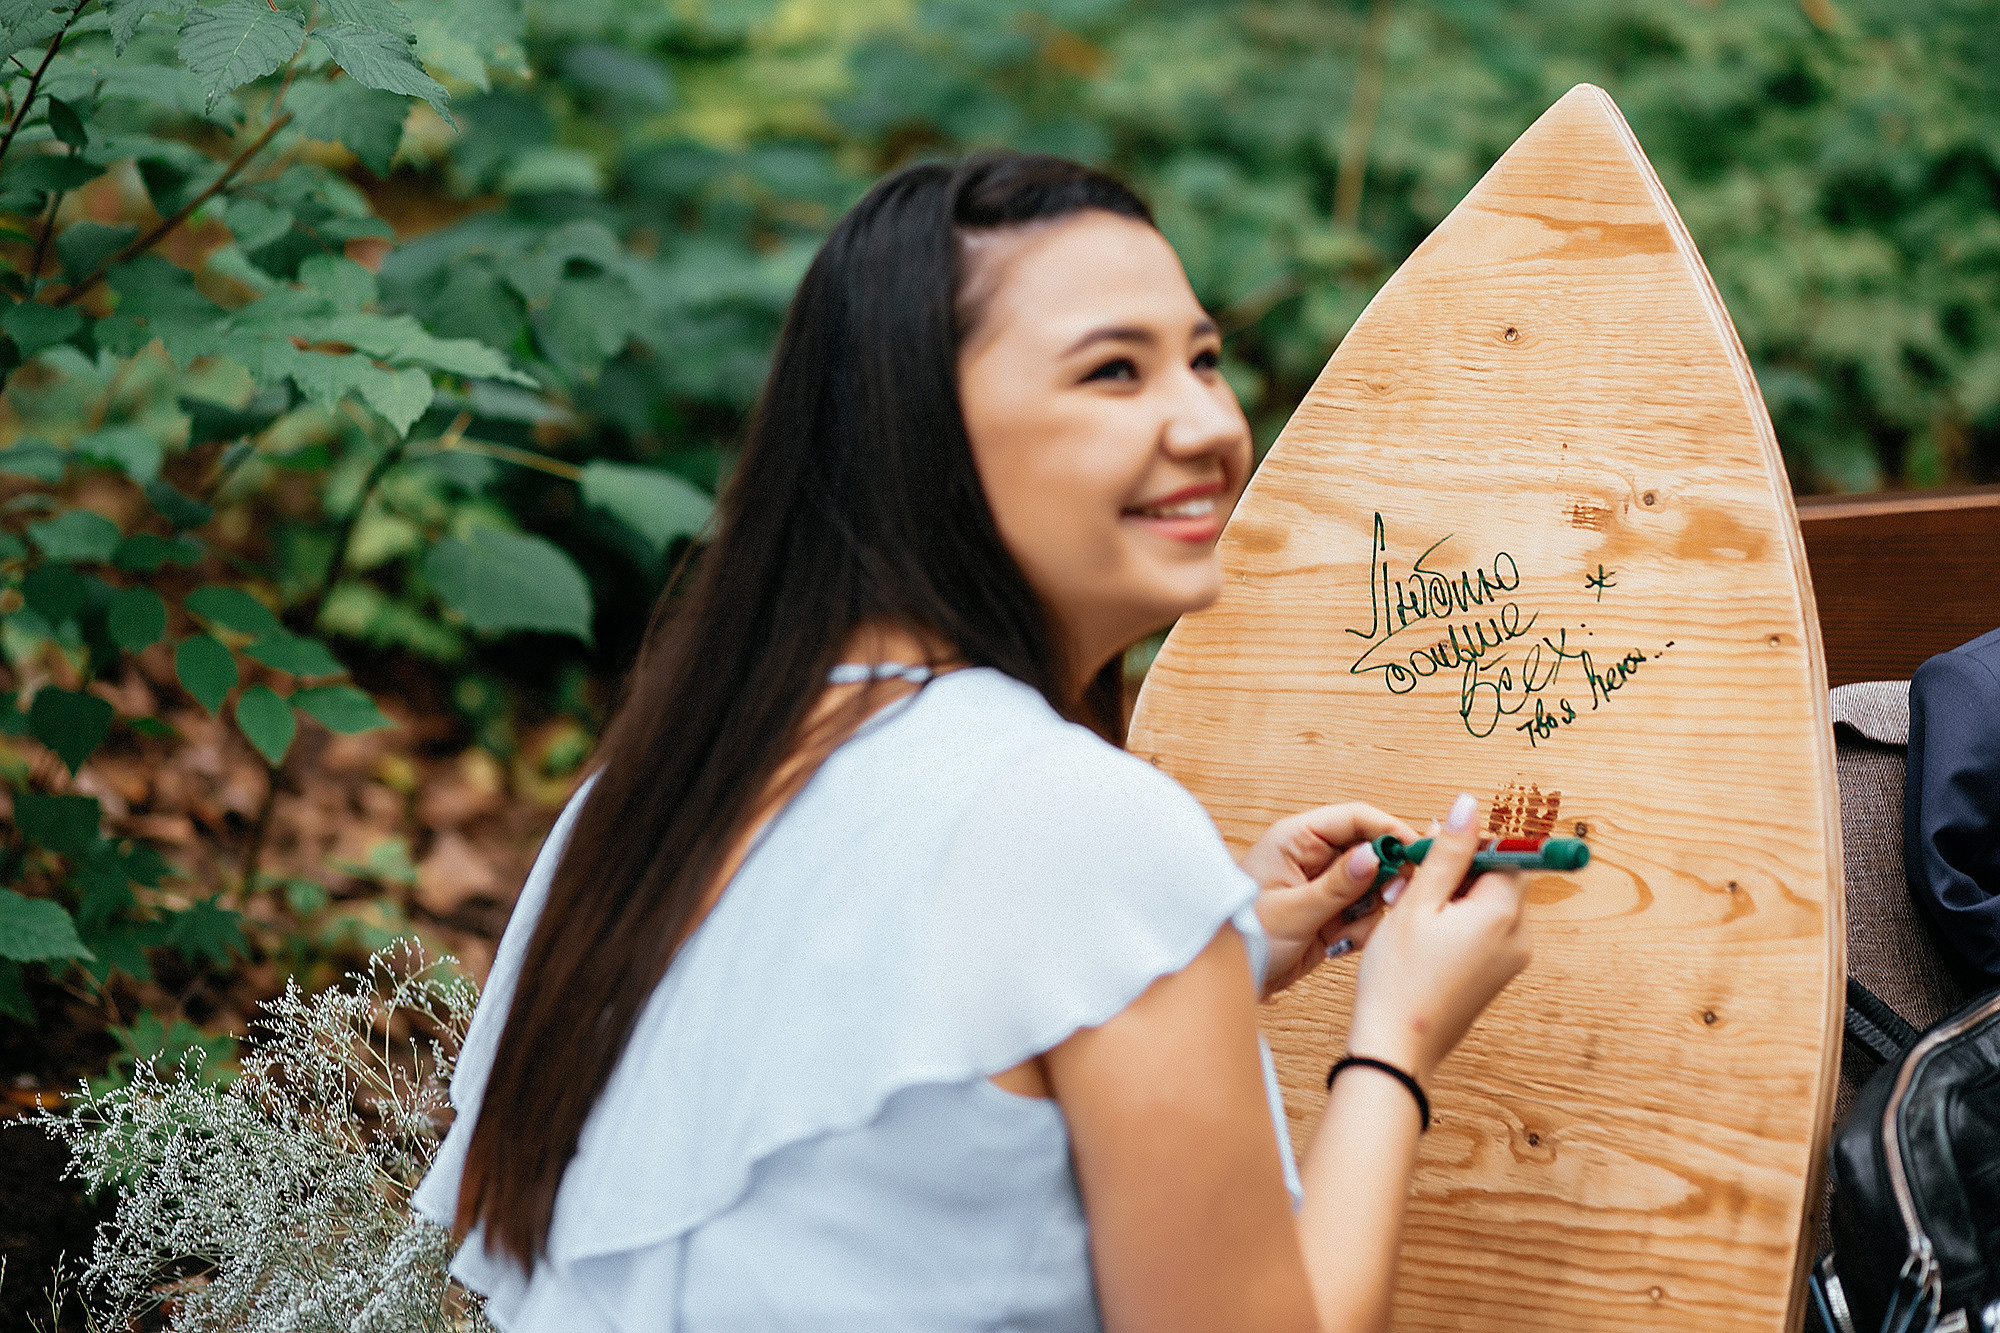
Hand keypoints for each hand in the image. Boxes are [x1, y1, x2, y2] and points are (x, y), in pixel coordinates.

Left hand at [1241, 802, 1418, 997]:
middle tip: (1392, 899)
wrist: (1233, 978)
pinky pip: (1366, 911)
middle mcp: (1313, 856)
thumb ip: (1337, 885)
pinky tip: (1339, 943)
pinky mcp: (1332, 911)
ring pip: (1375, 882)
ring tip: (1348, 929)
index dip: (1389, 830)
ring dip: (1372, 907)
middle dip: (1387, 874)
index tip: (1417, 851)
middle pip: (1372, 848)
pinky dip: (1363, 927)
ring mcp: (1325, 884)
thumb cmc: (1246, 936)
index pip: (1354, 818)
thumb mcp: (1293, 911)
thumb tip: (1374, 855)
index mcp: (1296, 838)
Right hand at [1345, 793, 1532, 1081]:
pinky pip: (1485, 930)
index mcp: (1502, 914)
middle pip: (1499, 877)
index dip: (1469, 843)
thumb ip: (1447, 852)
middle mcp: (1519, 937)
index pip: (1507, 853)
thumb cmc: (1398, 980)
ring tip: (1411, 910)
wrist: (1395, 1048)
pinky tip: (1421, 933)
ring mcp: (1511, 960)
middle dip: (1458, 869)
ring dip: (1454, 895)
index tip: (1435, 845)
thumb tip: (1468, 806)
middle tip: (1414, 879)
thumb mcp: (1416, 903)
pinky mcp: (1496, 975)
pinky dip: (1457, 921)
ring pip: (1489, 903)